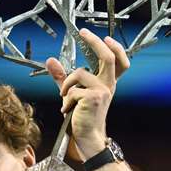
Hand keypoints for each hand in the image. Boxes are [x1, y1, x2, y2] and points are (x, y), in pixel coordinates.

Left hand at [44, 29, 130, 159]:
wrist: (87, 137)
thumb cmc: (82, 116)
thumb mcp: (72, 92)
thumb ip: (62, 76)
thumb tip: (51, 60)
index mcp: (107, 83)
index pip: (120, 62)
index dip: (116, 48)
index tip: (104, 38)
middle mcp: (108, 85)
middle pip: (107, 57)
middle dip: (95, 41)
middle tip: (83, 33)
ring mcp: (103, 91)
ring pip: (79, 73)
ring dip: (66, 85)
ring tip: (65, 98)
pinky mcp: (93, 98)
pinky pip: (72, 90)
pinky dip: (66, 100)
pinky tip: (68, 110)